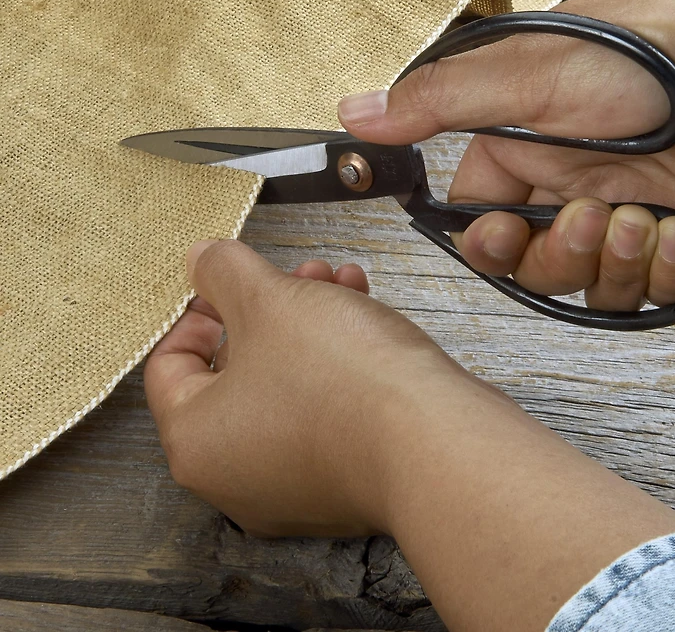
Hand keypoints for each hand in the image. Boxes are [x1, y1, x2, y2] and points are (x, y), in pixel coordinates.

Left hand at [145, 239, 674, 630]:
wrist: (434, 441)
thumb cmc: (342, 378)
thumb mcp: (270, 300)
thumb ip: (222, 273)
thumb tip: (199, 260)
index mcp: (197, 442)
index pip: (168, 366)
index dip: (198, 309)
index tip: (229, 281)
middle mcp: (236, 476)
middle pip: (234, 371)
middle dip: (269, 306)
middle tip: (295, 273)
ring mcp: (294, 485)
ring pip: (285, 383)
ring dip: (309, 322)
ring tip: (340, 282)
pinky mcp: (344, 480)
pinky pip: (323, 409)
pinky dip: (336, 360)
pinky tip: (365, 312)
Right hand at [339, 0, 674, 311]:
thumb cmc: (654, 51)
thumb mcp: (529, 71)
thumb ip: (439, 102)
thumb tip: (356, 113)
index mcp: (525, 147)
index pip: (480, 219)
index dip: (489, 242)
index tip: (505, 233)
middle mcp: (571, 183)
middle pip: (534, 264)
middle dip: (560, 255)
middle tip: (591, 216)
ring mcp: (625, 213)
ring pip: (590, 286)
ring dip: (616, 264)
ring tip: (646, 217)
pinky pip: (651, 293)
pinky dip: (668, 272)